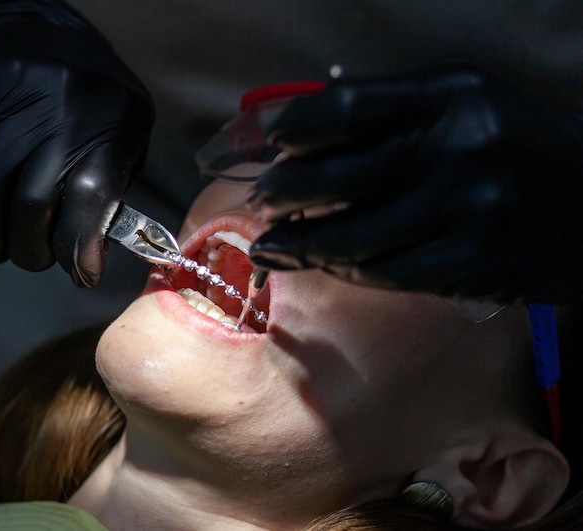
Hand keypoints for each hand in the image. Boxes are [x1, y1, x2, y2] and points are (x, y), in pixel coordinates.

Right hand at [0, 1, 153, 286]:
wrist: (32, 30)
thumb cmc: (94, 96)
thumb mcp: (126, 133)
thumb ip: (114, 187)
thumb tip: (91, 249)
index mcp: (107, 121)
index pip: (89, 197)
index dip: (82, 248)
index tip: (84, 274)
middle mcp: (53, 111)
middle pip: (31, 205)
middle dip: (36, 251)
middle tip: (43, 258)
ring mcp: (2, 105)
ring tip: (14, 241)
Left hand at [248, 70, 582, 302]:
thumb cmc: (510, 145)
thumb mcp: (460, 102)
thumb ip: (388, 109)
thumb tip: (301, 127)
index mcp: (447, 97)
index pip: (344, 110)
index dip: (294, 130)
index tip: (271, 146)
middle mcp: (458, 150)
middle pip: (338, 178)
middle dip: (283, 194)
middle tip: (260, 206)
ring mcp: (469, 212)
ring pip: (357, 239)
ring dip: (302, 247)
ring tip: (273, 248)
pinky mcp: (478, 265)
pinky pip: (391, 275)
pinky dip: (350, 272)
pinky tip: (329, 266)